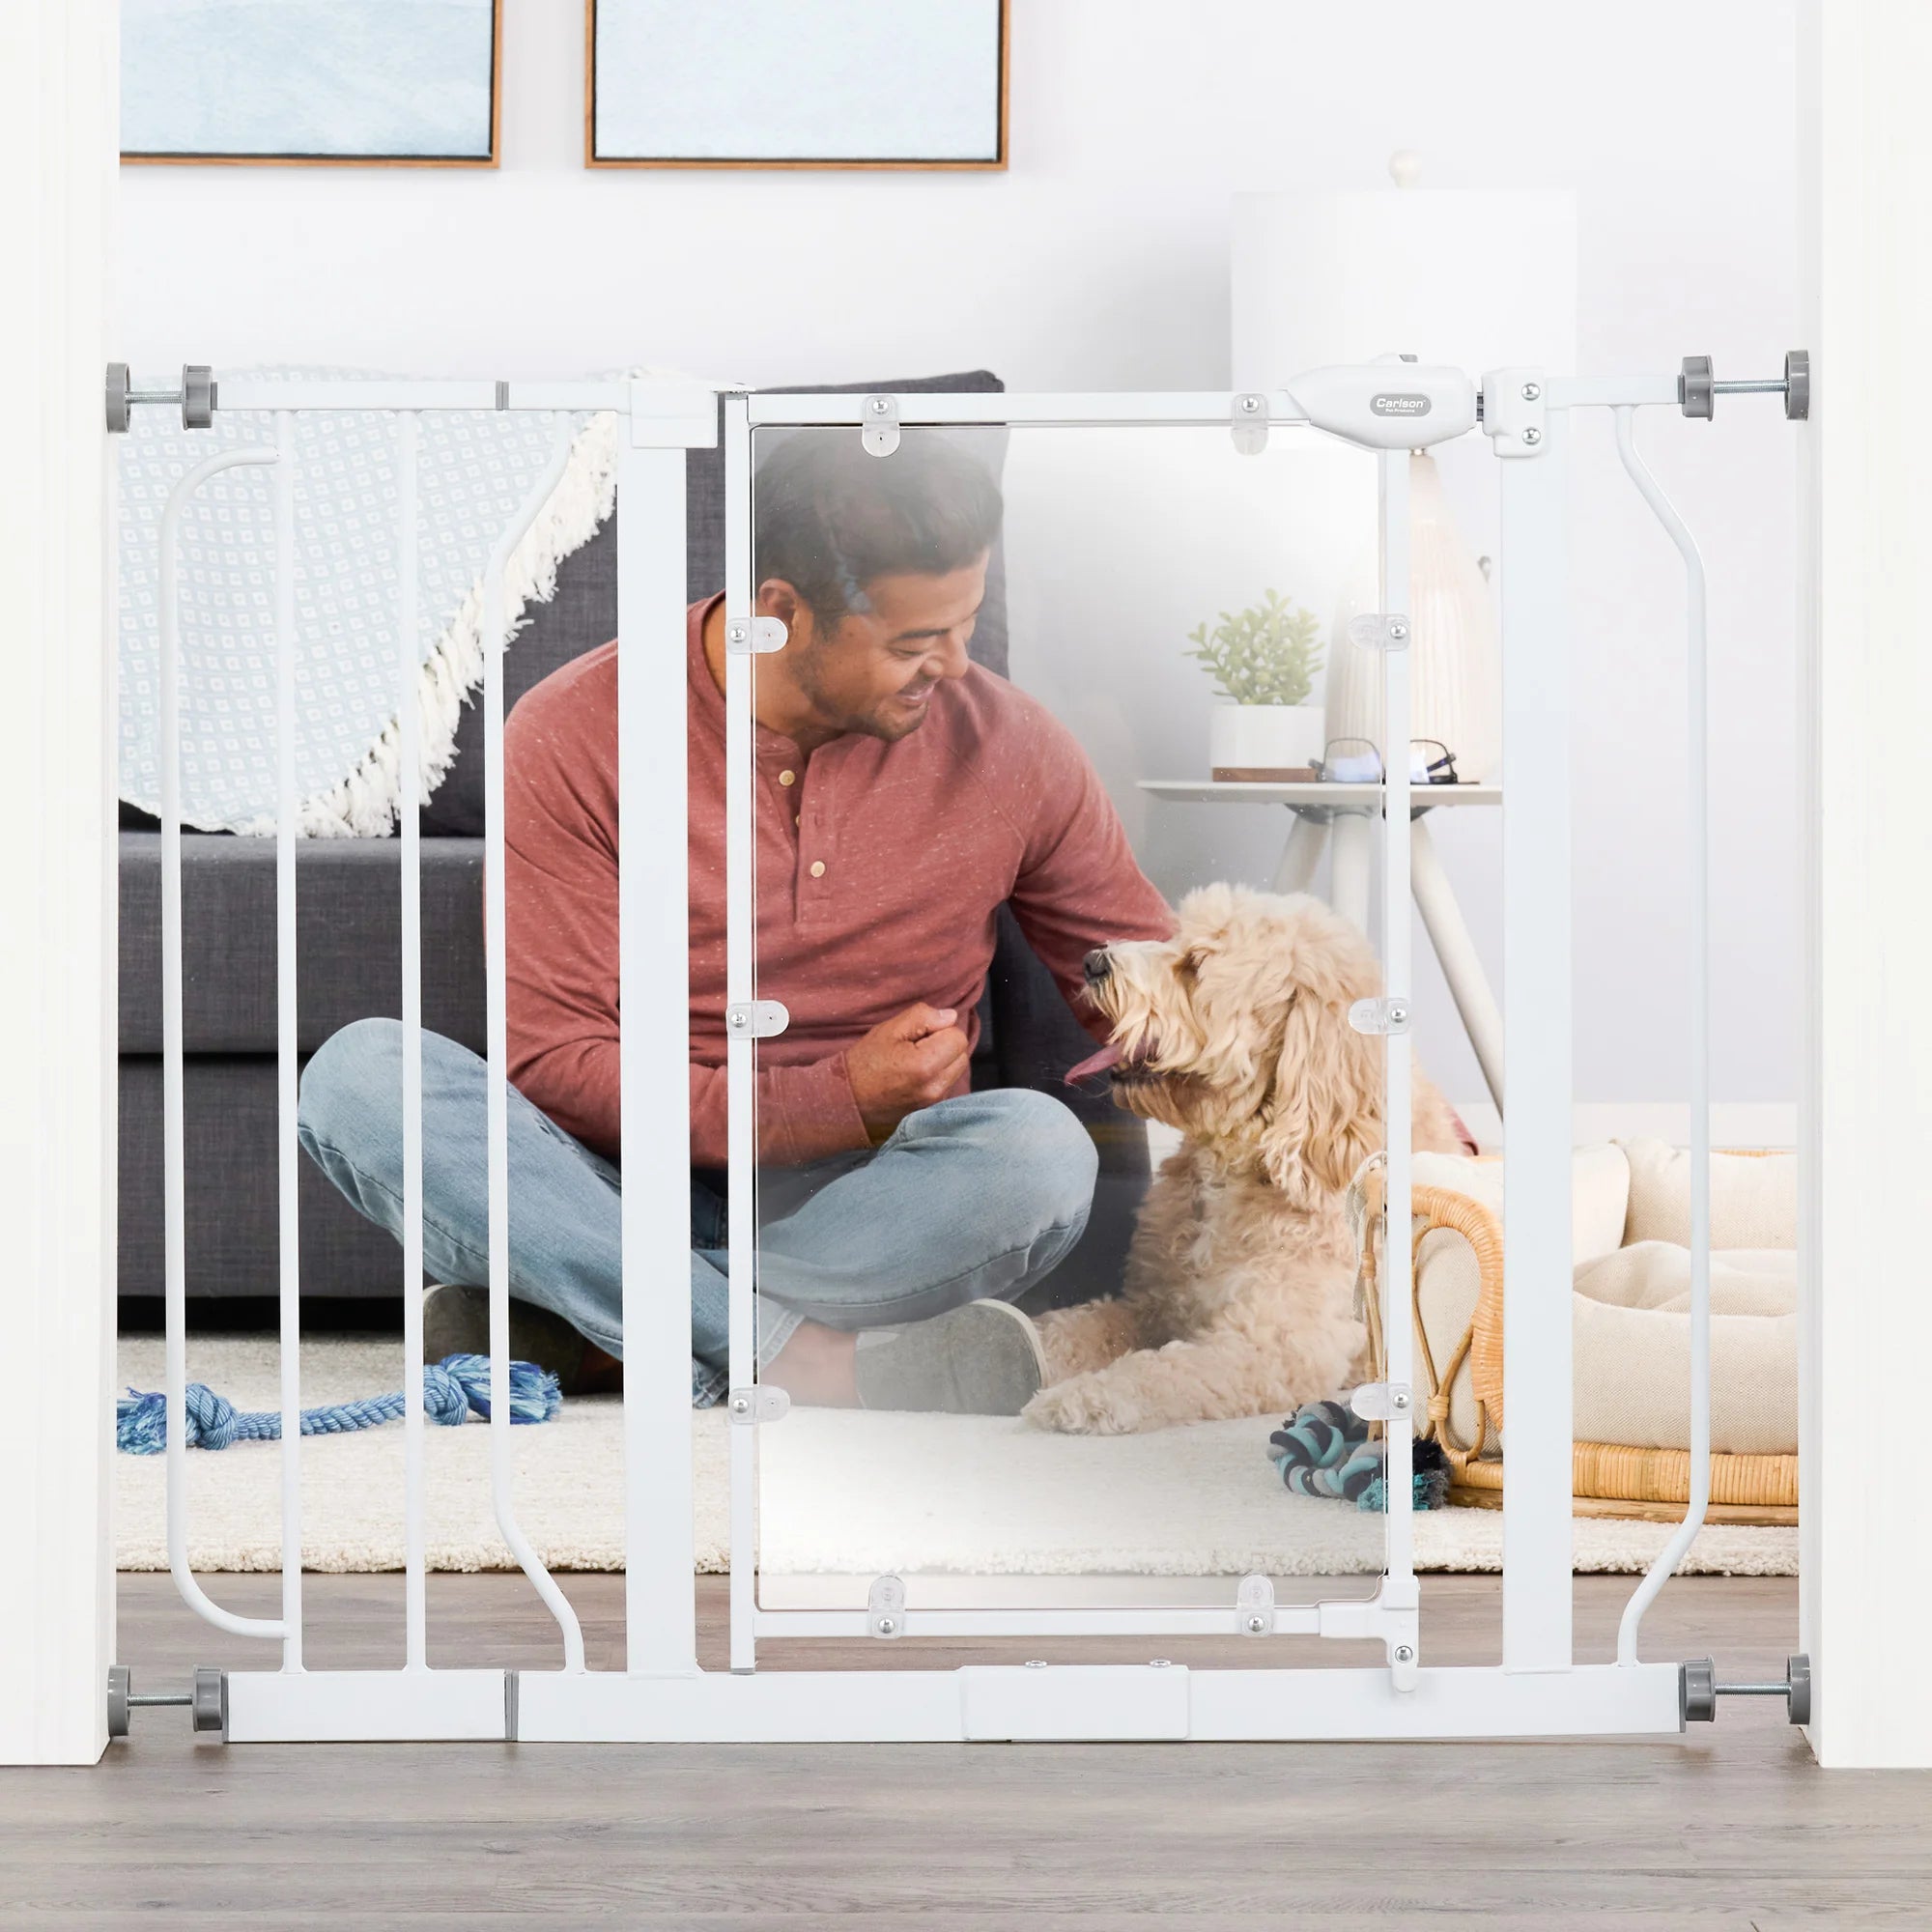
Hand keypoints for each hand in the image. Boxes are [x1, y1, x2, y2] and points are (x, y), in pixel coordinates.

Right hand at [845, 1003, 970, 1142]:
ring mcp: (934, 1102)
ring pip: (956, 1070)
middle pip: (961, 1054)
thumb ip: (923, 1016)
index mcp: (925, 1066)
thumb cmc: (863, 1063)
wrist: (845, 1102)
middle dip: (945, 1045)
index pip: (957, 1037)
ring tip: (913, 1062)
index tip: (917, 1035)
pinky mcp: (931, 1110)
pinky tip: (913, 1076)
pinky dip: (937, 1075)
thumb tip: (951, 1016)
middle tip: (915, 1047)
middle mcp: (935, 1088)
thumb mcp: (888, 1030)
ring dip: (943, 1061)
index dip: (938, 1029)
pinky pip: (947, 1084)